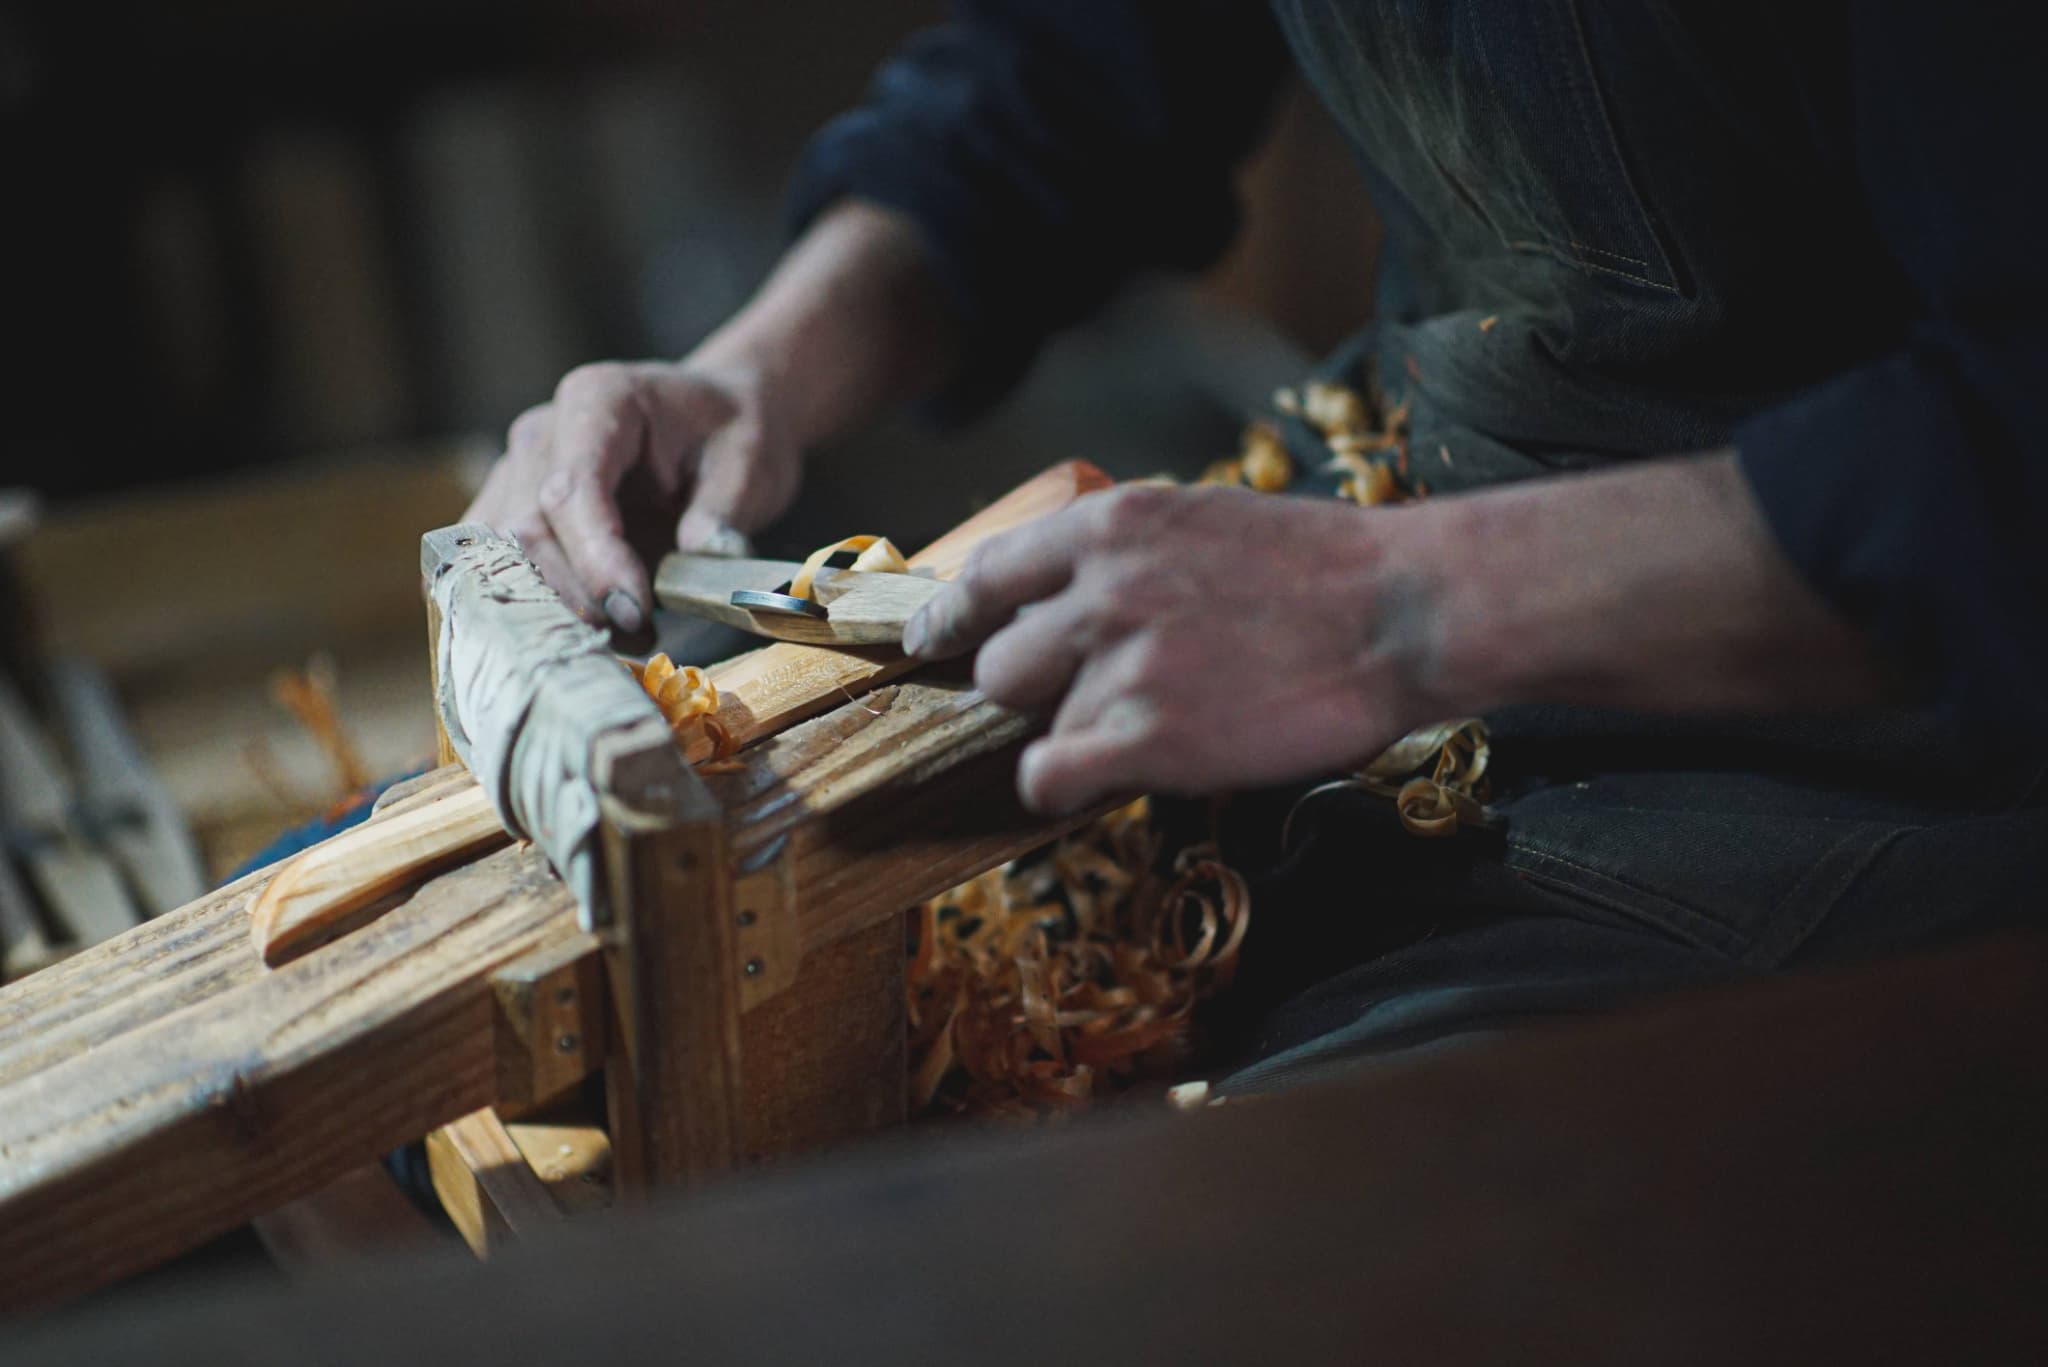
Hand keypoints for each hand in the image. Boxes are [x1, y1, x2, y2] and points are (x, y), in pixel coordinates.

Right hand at [465, 357, 798, 638]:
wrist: (716, 418)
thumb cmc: (730, 436)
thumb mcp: (748, 465)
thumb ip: (723, 511)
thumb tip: (703, 558)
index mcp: (599, 400)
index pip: (570, 490)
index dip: (595, 560)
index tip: (637, 612)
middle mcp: (542, 433)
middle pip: (526, 528)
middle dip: (578, 595)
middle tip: (640, 635)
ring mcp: (519, 470)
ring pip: (503, 554)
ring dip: (556, 607)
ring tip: (626, 636)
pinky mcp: (514, 508)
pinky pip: (501, 564)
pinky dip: (539, 605)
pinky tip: (592, 631)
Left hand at [905, 484, 1440, 813]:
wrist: (1401, 613)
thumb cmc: (1322, 570)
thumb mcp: (1204, 521)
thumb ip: (1124, 555)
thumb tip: (1065, 593)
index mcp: (1111, 526)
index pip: (987, 574)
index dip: (950, 618)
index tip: (931, 642)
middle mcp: (1099, 590)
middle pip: (998, 664)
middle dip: (1032, 689)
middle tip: (1090, 699)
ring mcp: (1119, 666)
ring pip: (1033, 722)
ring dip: (1074, 733)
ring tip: (1151, 725)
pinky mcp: (1144, 738)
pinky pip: (1049, 776)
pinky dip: (1066, 786)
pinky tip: (1111, 776)